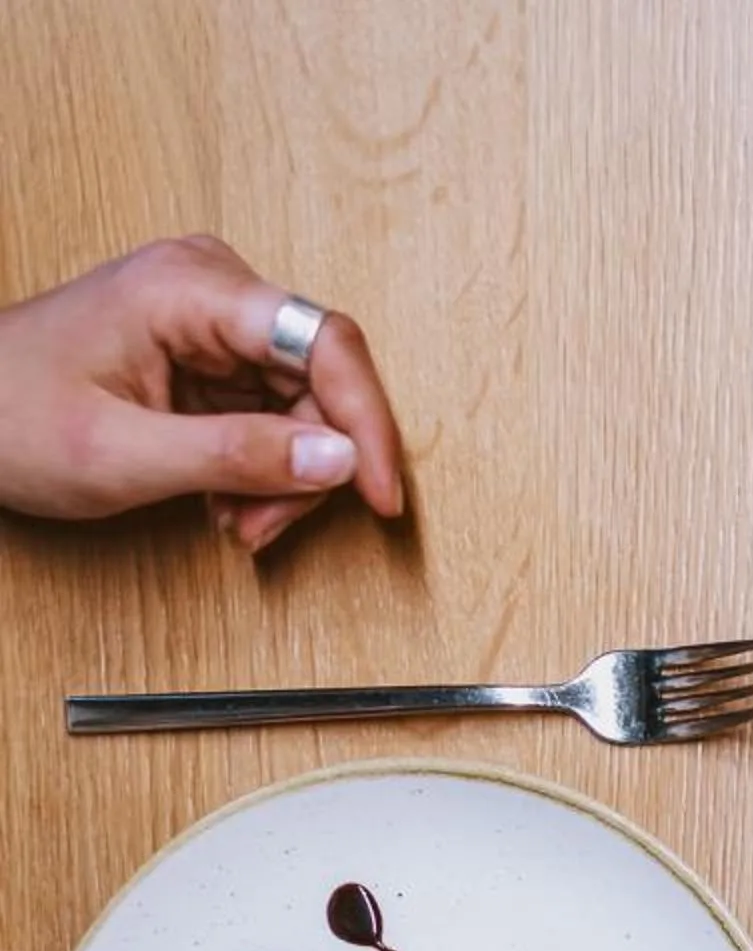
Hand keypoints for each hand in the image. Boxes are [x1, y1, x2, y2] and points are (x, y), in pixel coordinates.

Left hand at [0, 234, 406, 550]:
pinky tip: (224, 497)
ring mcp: (212, 317)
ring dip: (285, 476)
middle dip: (310, 465)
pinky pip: (276, 411)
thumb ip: (237, 456)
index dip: (366, 423)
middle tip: (262, 524)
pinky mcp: (211, 350)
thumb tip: (341, 459)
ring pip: (306, 404)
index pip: (322, 341)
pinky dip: (263, 467)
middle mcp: (210, 287)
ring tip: (234, 519)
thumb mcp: (123, 455)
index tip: (380, 493)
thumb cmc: (9, 417)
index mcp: (188, 288)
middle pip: (320, 378)